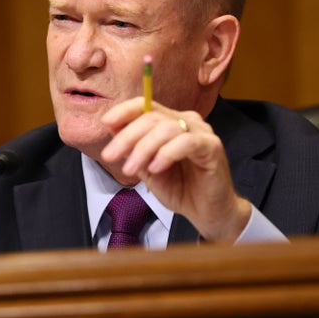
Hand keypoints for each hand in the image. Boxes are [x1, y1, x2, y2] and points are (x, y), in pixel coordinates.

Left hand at [100, 97, 250, 240]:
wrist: (205, 212)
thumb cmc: (179, 188)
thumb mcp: (146, 167)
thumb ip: (133, 147)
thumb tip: (112, 127)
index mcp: (170, 121)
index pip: (145, 105)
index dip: (124, 110)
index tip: (106, 122)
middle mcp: (186, 120)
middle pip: (151, 116)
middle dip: (127, 137)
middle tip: (110, 156)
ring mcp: (201, 131)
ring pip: (166, 128)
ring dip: (143, 149)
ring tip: (131, 169)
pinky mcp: (212, 146)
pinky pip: (186, 142)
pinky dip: (166, 154)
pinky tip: (155, 168)